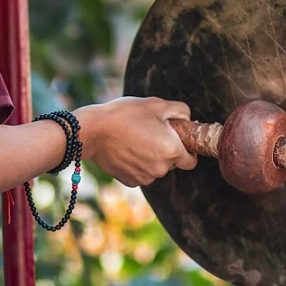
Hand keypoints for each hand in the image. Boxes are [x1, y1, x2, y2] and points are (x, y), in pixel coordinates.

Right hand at [74, 97, 197, 186]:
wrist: (93, 130)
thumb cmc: (125, 114)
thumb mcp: (156, 104)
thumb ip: (180, 111)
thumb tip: (187, 120)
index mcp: (172, 150)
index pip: (191, 161)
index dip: (188, 151)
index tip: (179, 141)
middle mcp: (161, 168)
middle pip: (172, 164)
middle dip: (166, 151)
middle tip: (150, 133)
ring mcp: (145, 177)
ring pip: (155, 169)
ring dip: (151, 158)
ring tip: (135, 139)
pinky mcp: (130, 181)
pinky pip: (140, 173)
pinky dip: (136, 164)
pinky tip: (126, 150)